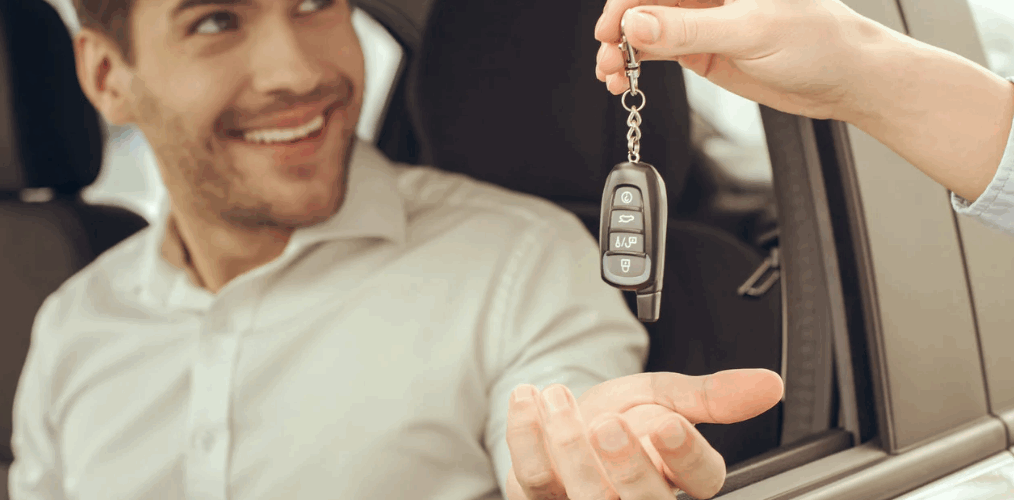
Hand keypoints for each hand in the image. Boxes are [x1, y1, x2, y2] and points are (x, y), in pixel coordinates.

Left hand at [504, 369, 783, 498]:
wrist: (565, 420)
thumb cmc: (622, 416)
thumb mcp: (666, 395)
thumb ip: (711, 394)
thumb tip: (770, 383)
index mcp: (681, 477)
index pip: (701, 480)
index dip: (685, 455)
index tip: (668, 423)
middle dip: (627, 465)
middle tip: (608, 424)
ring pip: (587, 494)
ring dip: (568, 442)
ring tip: (559, 397)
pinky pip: (534, 480)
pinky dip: (526, 434)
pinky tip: (530, 399)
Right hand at [594, 0, 895, 121]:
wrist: (845, 80)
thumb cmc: (819, 41)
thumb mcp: (750, 32)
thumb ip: (689, 28)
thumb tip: (637, 23)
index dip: (627, 1)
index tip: (611, 28)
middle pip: (645, 2)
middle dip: (619, 28)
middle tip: (609, 57)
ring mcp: (703, 21)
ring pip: (646, 29)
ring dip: (622, 51)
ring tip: (612, 75)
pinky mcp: (703, 49)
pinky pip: (658, 53)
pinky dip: (637, 66)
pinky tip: (625, 79)